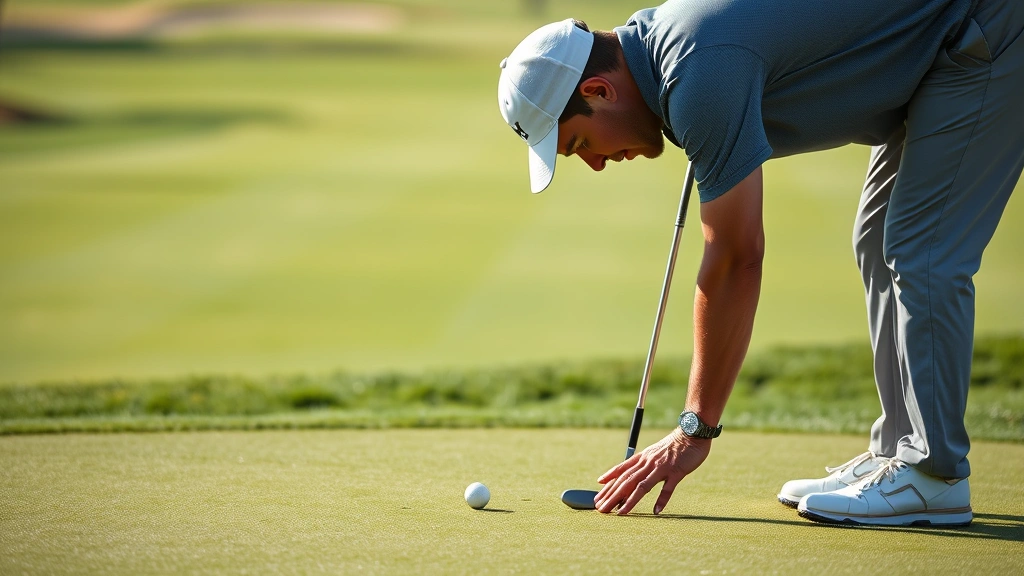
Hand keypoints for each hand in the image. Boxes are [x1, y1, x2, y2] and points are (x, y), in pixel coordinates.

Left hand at [594, 428, 710, 514]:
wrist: (691, 433)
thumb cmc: (673, 445)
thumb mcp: (653, 452)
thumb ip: (642, 463)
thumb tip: (630, 475)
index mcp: (642, 458)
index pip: (621, 471)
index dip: (608, 483)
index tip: (597, 494)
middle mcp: (648, 462)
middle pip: (627, 481)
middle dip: (612, 496)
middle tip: (601, 508)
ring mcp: (662, 467)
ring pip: (642, 485)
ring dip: (630, 500)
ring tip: (620, 513)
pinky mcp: (677, 472)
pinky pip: (668, 488)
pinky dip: (662, 499)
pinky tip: (655, 510)